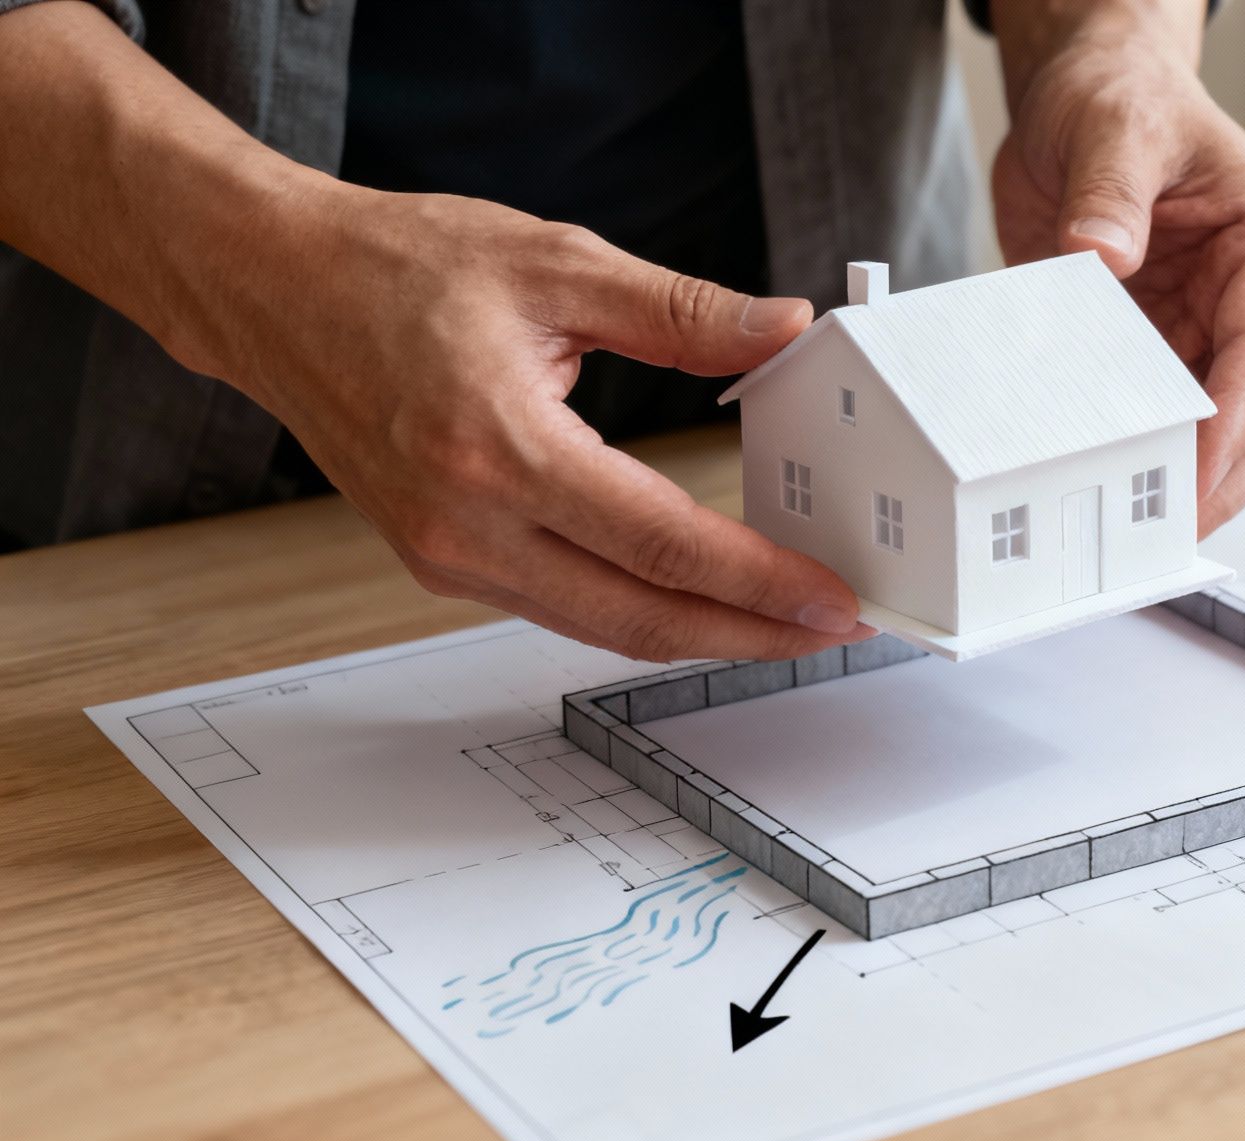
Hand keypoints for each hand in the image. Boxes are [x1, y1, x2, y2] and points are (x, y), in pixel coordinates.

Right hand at [210, 187, 873, 660]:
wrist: (274, 288)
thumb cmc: (397, 267)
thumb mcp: (557, 263)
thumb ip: (683, 311)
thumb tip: (786, 328)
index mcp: (502, 448)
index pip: (663, 542)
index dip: (760, 582)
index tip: (832, 599)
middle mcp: (466, 522)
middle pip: (640, 616)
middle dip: (748, 634)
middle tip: (831, 632)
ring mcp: (444, 555)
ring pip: (599, 627)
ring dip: (697, 633)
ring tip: (779, 622)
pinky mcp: (437, 562)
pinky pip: (558, 607)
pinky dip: (635, 610)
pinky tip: (692, 596)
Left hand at [990, 0, 1244, 536]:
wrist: (1083, 89)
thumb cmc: (1122, 95)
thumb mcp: (1115, 127)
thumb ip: (1111, 191)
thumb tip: (1105, 254)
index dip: (1231, 421)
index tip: (1194, 477)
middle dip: (1217, 478)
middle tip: (1162, 535)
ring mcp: (1199, 328)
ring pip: (1212, 430)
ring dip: (1177, 481)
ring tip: (1129, 534)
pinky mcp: (1148, 345)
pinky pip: (1149, 416)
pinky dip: (1127, 454)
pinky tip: (1091, 485)